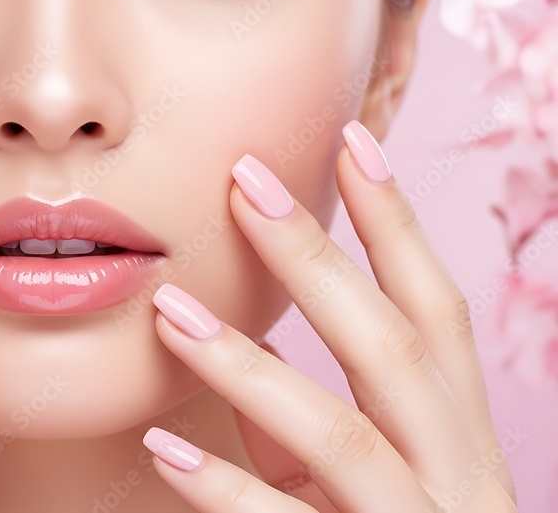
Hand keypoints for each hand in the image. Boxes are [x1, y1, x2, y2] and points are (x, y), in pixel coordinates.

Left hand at [144, 121, 517, 512]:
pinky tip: (166, 449)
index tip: (350, 143)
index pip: (434, 308)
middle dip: (320, 259)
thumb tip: (238, 361)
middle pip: (391, 345)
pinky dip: (227, 487)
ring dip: (249, 366)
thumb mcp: (367, 486)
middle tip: (245, 182)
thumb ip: (314, 433)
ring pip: (340, 433)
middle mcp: (455, 471)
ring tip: (170, 311)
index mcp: (455, 432)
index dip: (397, 225)